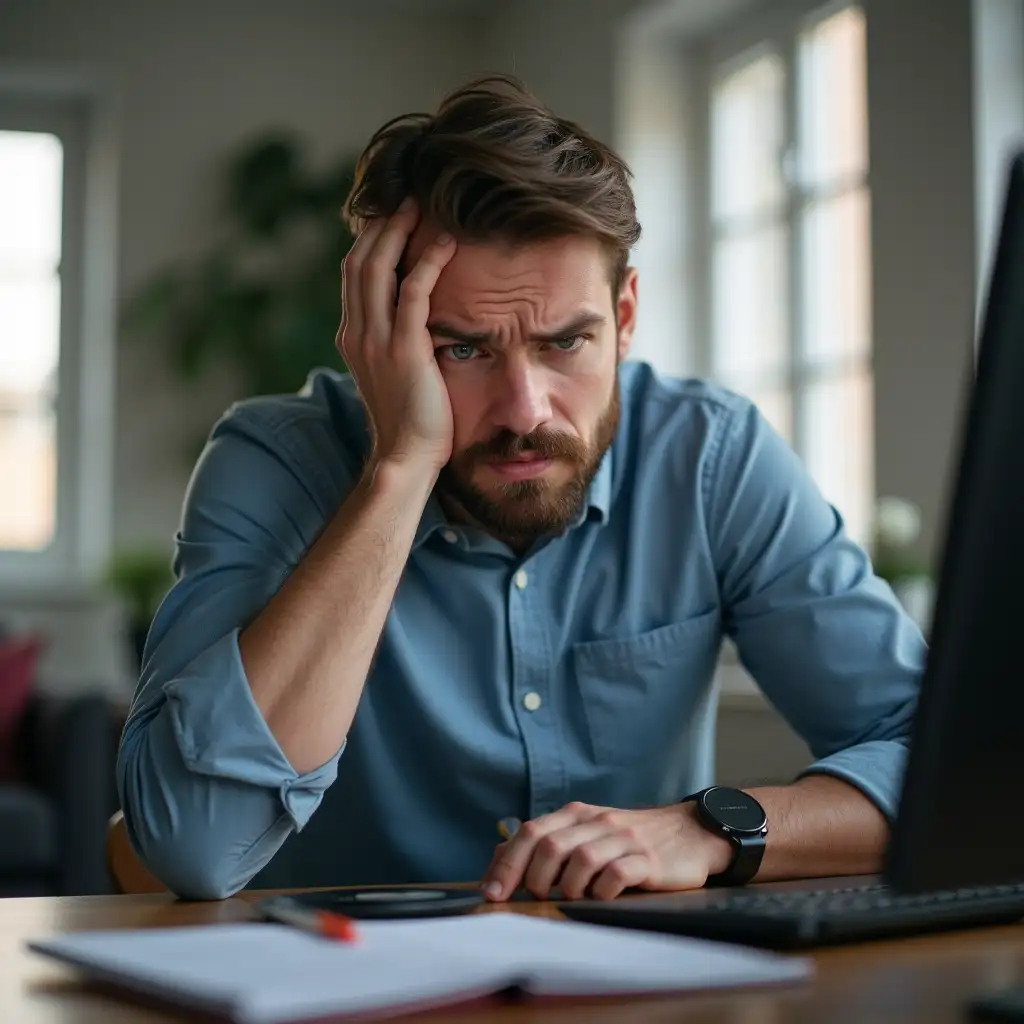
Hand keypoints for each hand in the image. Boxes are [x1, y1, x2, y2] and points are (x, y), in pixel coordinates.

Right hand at [337, 199, 456, 470]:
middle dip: (379, 225)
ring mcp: (376, 340)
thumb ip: (394, 341)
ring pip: (377, 268)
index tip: (390, 215)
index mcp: (353, 336)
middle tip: (404, 196)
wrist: (405, 457)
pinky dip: (428, 261)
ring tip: (419, 206)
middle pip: (358, 261)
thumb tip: (412, 318)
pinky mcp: (403, 349)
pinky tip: (448, 242)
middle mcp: (357, 332)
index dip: (369, 240)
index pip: (354, 274)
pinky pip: (413, 292)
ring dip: (398, 232)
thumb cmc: (409, 419)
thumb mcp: (393, 372)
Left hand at [480, 800, 734, 901]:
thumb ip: (547, 842)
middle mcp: (597, 821)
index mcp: (577, 814)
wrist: (689, 833)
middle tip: (537, 898)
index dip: (507, 863)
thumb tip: (499, 857)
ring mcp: (624, 838)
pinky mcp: (648, 859)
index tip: (492, 893)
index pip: (531, 832)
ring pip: (580, 859)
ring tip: (571, 899)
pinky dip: (601, 890)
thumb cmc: (629, 841)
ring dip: (567, 887)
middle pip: (550, 845)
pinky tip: (601, 897)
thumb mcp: (586, 834)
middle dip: (534, 879)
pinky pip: (617, 874)